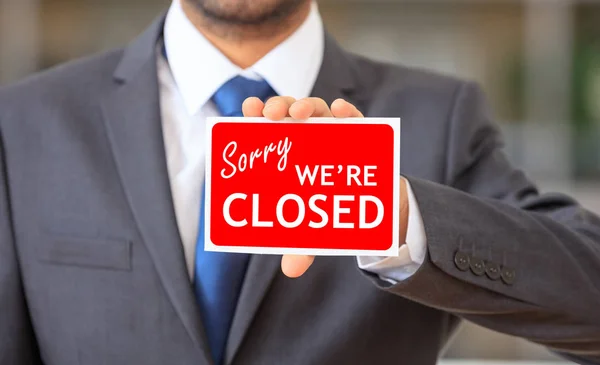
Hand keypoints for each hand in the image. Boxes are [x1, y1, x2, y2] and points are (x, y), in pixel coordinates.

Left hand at [242, 96, 408, 277]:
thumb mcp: (313, 231)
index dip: (254, 117)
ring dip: (305, 105)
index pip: (265, 129)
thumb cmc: (327, 211)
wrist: (366, 207)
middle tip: (269, 115)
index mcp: (287, 153)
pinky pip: (353, 118)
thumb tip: (291, 270)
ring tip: (297, 114)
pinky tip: (341, 110)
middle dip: (276, 107)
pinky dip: (346, 111)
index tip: (247, 109)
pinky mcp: (358, 134)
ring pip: (316, 110)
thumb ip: (300, 246)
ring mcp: (332, 132)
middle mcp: (307, 137)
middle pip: (287, 113)